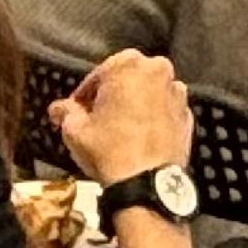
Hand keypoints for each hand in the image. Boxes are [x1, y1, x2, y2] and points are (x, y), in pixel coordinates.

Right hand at [57, 48, 194, 187]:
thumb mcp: (75, 130)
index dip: (84, 95)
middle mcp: (158, 70)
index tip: (76, 111)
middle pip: (126, 81)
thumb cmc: (110, 150)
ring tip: (118, 131)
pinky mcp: (188, 116)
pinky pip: (164, 112)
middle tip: (97, 120)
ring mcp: (177, 93)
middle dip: (112, 97)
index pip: (97, 76)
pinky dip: (153, 120)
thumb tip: (59, 109)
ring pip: (148, 94)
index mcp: (128, 64)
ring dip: (134, 106)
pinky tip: (139, 138)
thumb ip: (66, 112)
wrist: (148, 183)